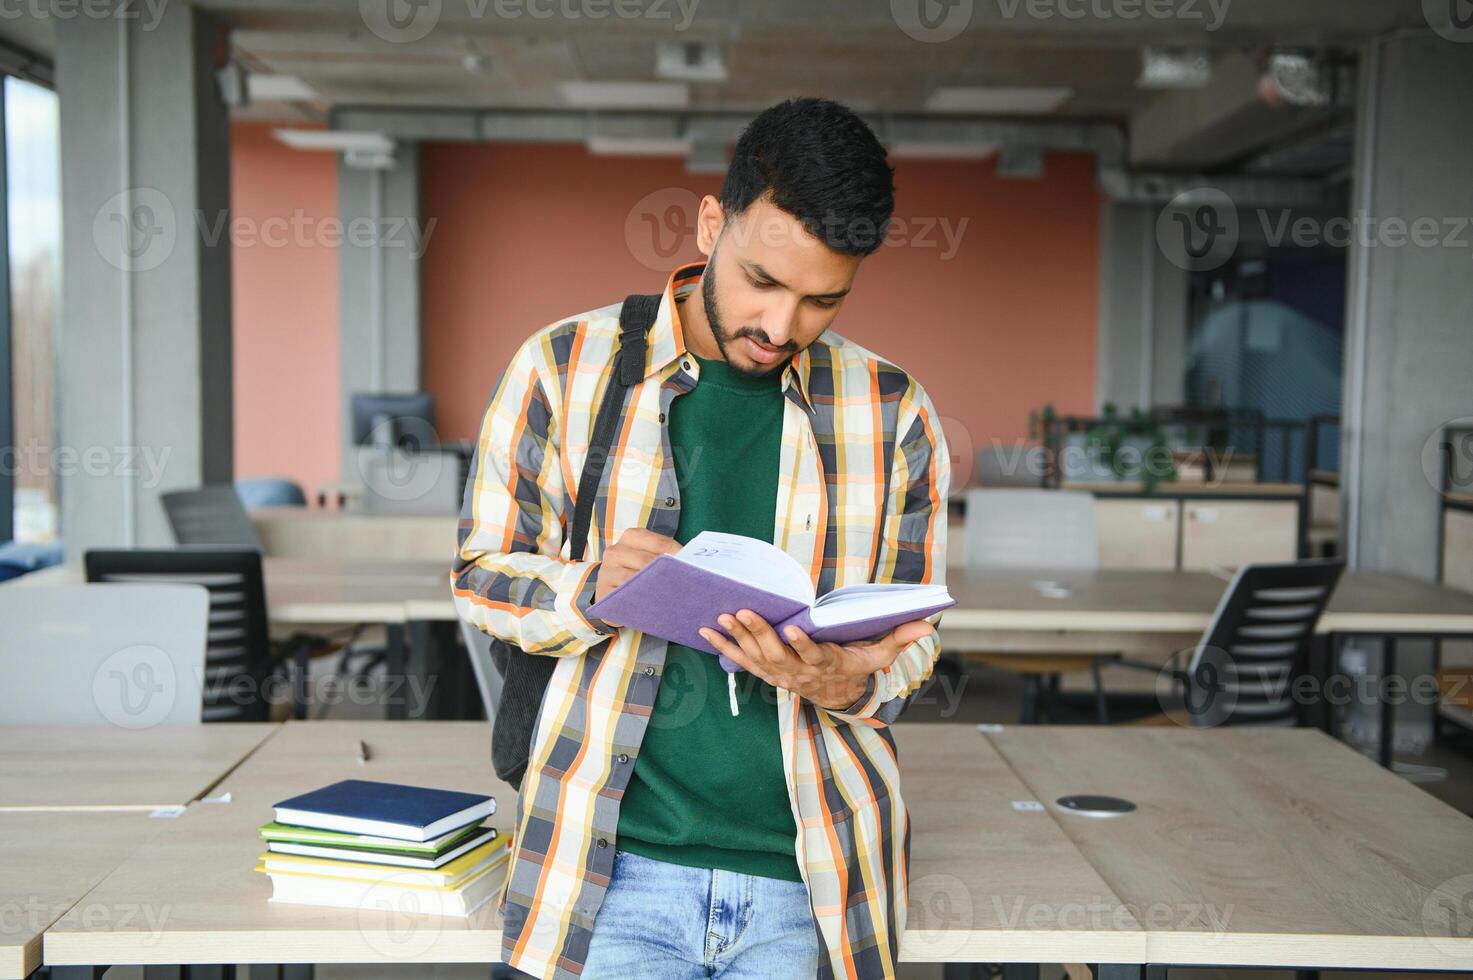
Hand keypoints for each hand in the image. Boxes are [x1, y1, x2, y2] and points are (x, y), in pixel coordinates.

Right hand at [592, 528, 681, 622]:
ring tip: (672, 597)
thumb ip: (666, 556)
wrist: (612, 591)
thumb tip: (690, 562)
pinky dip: (640, 602)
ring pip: (635, 580)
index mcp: (631, 537)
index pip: (661, 543)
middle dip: (668, 574)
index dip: (680, 557)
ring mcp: (606, 571)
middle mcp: (615, 551)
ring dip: (655, 589)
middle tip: (688, 585)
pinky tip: (653, 606)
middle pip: (648, 562)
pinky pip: (624, 597)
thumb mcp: (650, 558)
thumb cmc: (637, 572)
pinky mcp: (602, 592)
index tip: (693, 569)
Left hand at [699, 611, 934, 710]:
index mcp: (826, 664)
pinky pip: (740, 659)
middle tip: (744, 611)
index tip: (794, 630)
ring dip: (737, 637)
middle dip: (759, 633)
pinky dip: (723, 645)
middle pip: (777, 654)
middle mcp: (799, 672)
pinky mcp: (764, 671)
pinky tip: (706, 630)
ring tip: (722, 616)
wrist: (836, 695)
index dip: (803, 645)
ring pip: (756, 656)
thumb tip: (927, 626)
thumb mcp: (879, 656)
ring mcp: (779, 673)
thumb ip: (898, 640)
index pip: (814, 655)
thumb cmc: (856, 668)